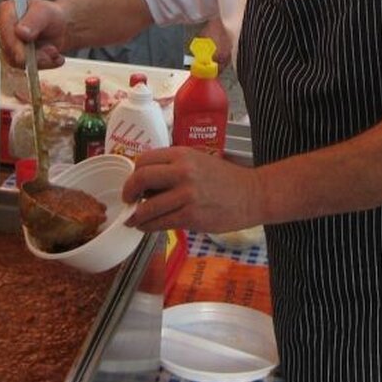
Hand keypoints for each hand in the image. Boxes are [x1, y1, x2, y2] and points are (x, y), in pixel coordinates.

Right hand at [0, 0, 67, 69]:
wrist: (60, 27)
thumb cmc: (50, 15)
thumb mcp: (46, 13)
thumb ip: (34, 21)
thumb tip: (20, 32)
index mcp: (6, 11)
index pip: (3, 29)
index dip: (13, 44)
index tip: (24, 56)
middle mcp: (3, 29)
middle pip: (10, 49)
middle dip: (34, 54)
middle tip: (53, 51)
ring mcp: (8, 45)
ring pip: (19, 62)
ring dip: (42, 60)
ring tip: (55, 52)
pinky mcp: (16, 58)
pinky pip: (27, 68)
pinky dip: (46, 64)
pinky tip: (56, 58)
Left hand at [122, 148, 262, 232]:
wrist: (253, 195)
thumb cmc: (226, 179)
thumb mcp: (198, 161)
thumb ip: (173, 167)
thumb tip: (146, 182)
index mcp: (182, 154)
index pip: (144, 160)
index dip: (134, 172)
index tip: (134, 182)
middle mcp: (182, 171)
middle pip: (140, 179)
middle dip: (129, 192)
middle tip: (128, 200)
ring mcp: (186, 195)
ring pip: (147, 207)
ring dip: (136, 216)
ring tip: (134, 219)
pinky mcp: (191, 216)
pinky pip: (160, 223)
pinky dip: (148, 227)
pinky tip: (146, 227)